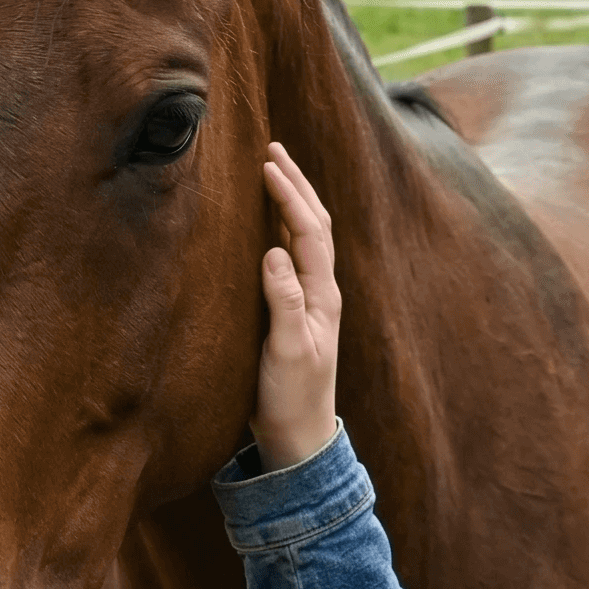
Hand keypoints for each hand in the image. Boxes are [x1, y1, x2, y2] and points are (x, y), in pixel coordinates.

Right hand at [253, 143, 341, 471]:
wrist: (298, 439)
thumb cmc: (291, 398)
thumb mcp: (286, 350)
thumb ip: (283, 301)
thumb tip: (273, 250)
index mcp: (322, 295)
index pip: (308, 231)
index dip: (289, 194)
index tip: (266, 162)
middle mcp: (321, 292)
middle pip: (314, 225)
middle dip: (296, 184)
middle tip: (273, 148)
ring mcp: (310, 302)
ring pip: (306, 238)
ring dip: (292, 201)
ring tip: (272, 172)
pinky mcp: (294, 313)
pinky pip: (292, 257)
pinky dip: (281, 228)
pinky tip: (265, 224)